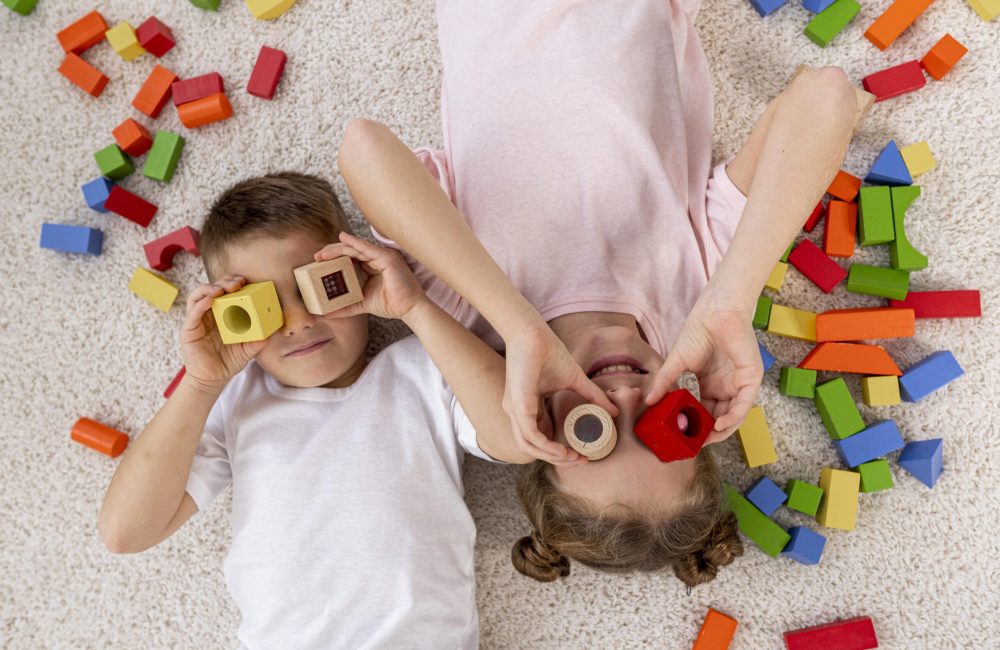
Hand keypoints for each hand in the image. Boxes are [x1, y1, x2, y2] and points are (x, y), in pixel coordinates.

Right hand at [180, 275, 269, 393]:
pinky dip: (201, 303)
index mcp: (222, 314)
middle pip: (213, 289)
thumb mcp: (248, 349)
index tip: (246, 281)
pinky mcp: (189, 329)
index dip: (233, 283)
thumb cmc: (228, 361)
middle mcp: (209, 313)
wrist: (213, 379)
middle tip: (237, 283)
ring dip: (210, 288)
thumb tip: (272, 332)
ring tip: (222, 289)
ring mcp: (197, 320)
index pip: (226, 292)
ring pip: (199, 295)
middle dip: (224, 282)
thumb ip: (259, 340)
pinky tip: (210, 300)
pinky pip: (193, 312)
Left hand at [313, 232, 427, 320]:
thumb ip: (347, 307)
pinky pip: (367, 248)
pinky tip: (342, 240)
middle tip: (317, 256)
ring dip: (338, 248)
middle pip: (351, 250)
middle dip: (333, 252)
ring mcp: (383, 256)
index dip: (335, 258)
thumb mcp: (363, 304)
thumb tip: (328, 313)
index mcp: (374, 266)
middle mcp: (378, 258)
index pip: (351, 258)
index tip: (319, 262)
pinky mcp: (387, 258)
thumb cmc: (392, 305)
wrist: (409, 309)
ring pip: (356, 248)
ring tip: (323, 253)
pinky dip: (354, 243)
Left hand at [502, 322, 619, 466]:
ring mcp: (515, 410)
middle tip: (580, 460)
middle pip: (533, 449)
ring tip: (574, 457)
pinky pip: (530, 436)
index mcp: (527, 408)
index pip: (540, 438)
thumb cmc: (548, 352)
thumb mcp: (575, 379)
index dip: (559, 450)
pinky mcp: (518, 406)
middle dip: (558, 459)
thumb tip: (615, 411)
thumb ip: (592, 396)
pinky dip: (546, 447)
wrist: (533, 332)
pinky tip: (563, 450)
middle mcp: (517, 412)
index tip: (582, 453)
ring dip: (552, 457)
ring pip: (529, 447)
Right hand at [645, 293, 761, 441]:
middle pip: (720, 418)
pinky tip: (719, 426)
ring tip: (706, 439)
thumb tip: (648, 401)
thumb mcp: (675, 364)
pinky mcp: (751, 379)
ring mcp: (740, 384)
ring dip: (721, 430)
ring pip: (734, 415)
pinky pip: (744, 405)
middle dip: (708, 433)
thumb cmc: (697, 333)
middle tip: (695, 444)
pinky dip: (733, 418)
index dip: (696, 426)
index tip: (684, 437)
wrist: (714, 313)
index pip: (705, 412)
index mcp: (711, 385)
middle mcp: (727, 387)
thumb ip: (664, 383)